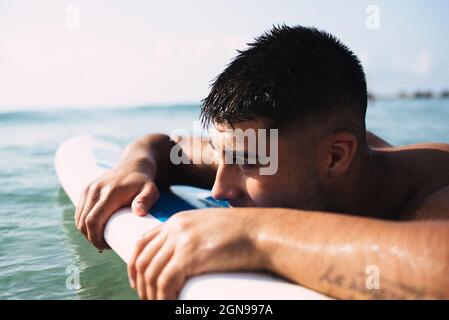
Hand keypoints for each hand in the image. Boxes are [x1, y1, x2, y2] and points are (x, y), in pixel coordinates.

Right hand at [75, 157, 159, 249]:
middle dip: (90, 237)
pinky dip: (83, 223)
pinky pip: (79, 211)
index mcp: (110, 193)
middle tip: (104, 245)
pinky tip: (92, 230)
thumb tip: (139, 212)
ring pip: (78, 218)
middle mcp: (96, 190)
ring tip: (100, 238)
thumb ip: (147, 199)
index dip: (95, 238)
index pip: (93, 220)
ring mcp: (89, 189)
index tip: (105, 246)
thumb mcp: (151, 190)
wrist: (134, 163)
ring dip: (86, 231)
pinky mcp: (86, 189)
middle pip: (83, 222)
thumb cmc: (144, 181)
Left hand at [127, 208, 263, 299]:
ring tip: (158, 304)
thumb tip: (185, 260)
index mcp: (178, 221)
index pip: (142, 242)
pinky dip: (163, 298)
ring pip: (151, 273)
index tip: (138, 282)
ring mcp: (181, 240)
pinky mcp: (189, 255)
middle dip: (140, 284)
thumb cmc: (244, 233)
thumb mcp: (210, 228)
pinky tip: (169, 304)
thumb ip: (193, 237)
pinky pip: (165, 282)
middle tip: (148, 299)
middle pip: (143, 259)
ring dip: (151, 294)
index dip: (135, 264)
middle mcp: (175, 228)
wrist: (262, 231)